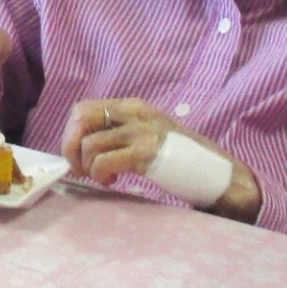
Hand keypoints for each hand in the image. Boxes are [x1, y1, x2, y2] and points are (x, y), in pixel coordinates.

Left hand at [61, 95, 176, 181]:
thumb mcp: (147, 132)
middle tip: (80, 169)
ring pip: (89, 144)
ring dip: (87, 167)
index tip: (77, 155)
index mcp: (133, 106)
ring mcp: (142, 131)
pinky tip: (113, 181)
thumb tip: (81, 144)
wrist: (216, 171)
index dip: (71, 134)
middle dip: (70, 147)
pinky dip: (100, 175)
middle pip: (80, 119)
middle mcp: (135, 112)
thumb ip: (120, 131)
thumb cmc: (180, 157)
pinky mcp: (146, 152)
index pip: (84, 109)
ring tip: (103, 178)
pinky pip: (103, 161)